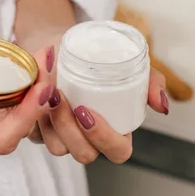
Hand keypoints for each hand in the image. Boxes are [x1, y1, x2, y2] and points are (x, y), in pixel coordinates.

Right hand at [0, 57, 52, 164]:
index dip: (24, 118)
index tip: (41, 90)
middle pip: (13, 130)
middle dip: (36, 101)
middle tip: (49, 64)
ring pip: (11, 118)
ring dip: (31, 92)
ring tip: (45, 59)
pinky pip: (0, 104)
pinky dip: (16, 86)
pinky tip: (26, 64)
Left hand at [19, 31, 168, 164]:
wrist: (54, 41)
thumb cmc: (91, 56)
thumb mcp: (123, 62)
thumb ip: (150, 81)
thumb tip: (161, 106)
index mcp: (113, 128)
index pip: (117, 151)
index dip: (105, 139)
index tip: (88, 112)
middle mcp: (87, 137)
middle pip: (85, 154)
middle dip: (71, 130)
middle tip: (61, 98)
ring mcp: (61, 136)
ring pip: (57, 148)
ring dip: (52, 123)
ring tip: (47, 92)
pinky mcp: (36, 129)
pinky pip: (34, 135)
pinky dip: (32, 115)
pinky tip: (33, 93)